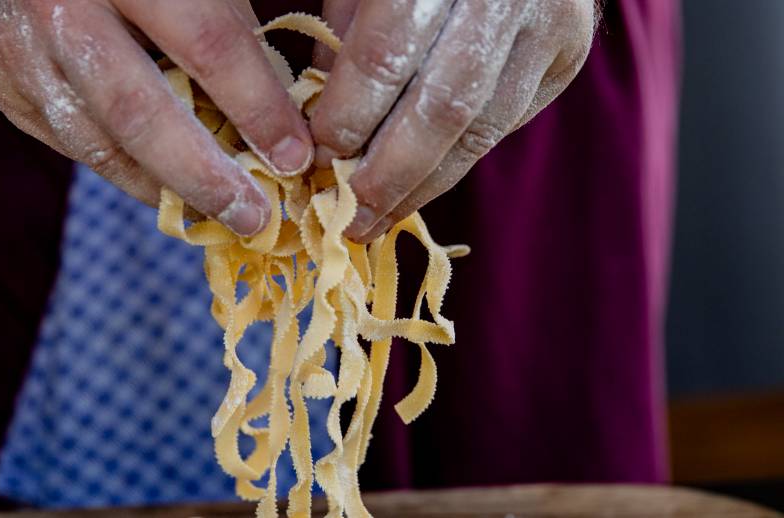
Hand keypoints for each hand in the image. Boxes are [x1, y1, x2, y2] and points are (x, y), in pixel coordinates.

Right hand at [0, 0, 314, 235]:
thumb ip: (232, 39)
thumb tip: (279, 128)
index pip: (206, 46)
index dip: (257, 107)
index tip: (295, 158)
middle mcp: (60, 8)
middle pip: (139, 113)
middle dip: (205, 175)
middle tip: (253, 217)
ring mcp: (20, 52)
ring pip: (100, 145)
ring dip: (169, 188)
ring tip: (220, 212)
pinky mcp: (4, 87)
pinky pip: (78, 147)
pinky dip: (130, 171)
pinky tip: (169, 186)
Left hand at [311, 0, 596, 241]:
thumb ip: (345, 34)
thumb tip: (316, 123)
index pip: (385, 56)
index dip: (348, 116)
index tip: (318, 158)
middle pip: (443, 109)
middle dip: (389, 175)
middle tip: (350, 218)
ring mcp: (549, 24)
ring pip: (481, 129)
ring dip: (424, 186)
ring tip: (379, 217)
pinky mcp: (570, 53)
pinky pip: (506, 123)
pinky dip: (457, 159)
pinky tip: (420, 183)